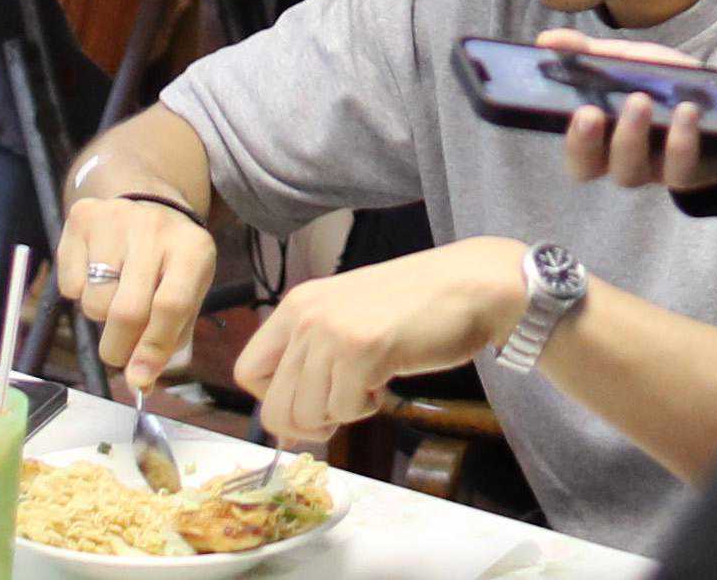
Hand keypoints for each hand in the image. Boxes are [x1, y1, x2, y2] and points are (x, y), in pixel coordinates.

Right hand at [57, 188, 219, 395]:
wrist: (149, 206)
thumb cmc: (171, 264)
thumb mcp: (188, 295)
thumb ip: (169, 341)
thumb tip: (139, 383)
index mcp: (193, 250)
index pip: (170, 306)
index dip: (153, 348)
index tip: (140, 379)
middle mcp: (155, 229)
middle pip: (127, 310)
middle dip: (119, 348)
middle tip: (120, 353)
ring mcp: (116, 219)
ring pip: (95, 301)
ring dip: (100, 320)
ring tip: (114, 300)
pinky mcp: (82, 218)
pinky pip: (70, 284)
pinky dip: (80, 295)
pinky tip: (97, 276)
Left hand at [234, 243, 527, 447]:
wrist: (469, 287)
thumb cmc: (413, 308)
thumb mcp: (346, 320)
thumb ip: (312, 361)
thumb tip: (287, 429)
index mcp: (296, 306)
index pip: (247, 373)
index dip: (276, 400)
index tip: (311, 400)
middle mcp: (305, 316)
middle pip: (274, 406)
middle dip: (309, 423)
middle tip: (344, 407)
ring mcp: (332, 332)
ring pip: (306, 415)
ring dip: (341, 414)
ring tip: (369, 385)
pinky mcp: (361, 349)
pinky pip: (345, 410)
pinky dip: (367, 408)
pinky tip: (385, 380)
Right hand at [541, 30, 716, 194]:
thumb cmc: (661, 87)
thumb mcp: (626, 64)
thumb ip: (589, 54)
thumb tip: (546, 39)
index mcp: (599, 135)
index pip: (573, 149)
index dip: (571, 137)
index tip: (577, 110)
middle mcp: (618, 158)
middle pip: (590, 168)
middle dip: (588, 143)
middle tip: (593, 113)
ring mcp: (651, 169)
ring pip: (629, 171)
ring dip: (632, 135)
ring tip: (641, 100)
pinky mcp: (684, 172)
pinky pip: (678, 168)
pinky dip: (681, 140)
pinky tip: (687, 111)